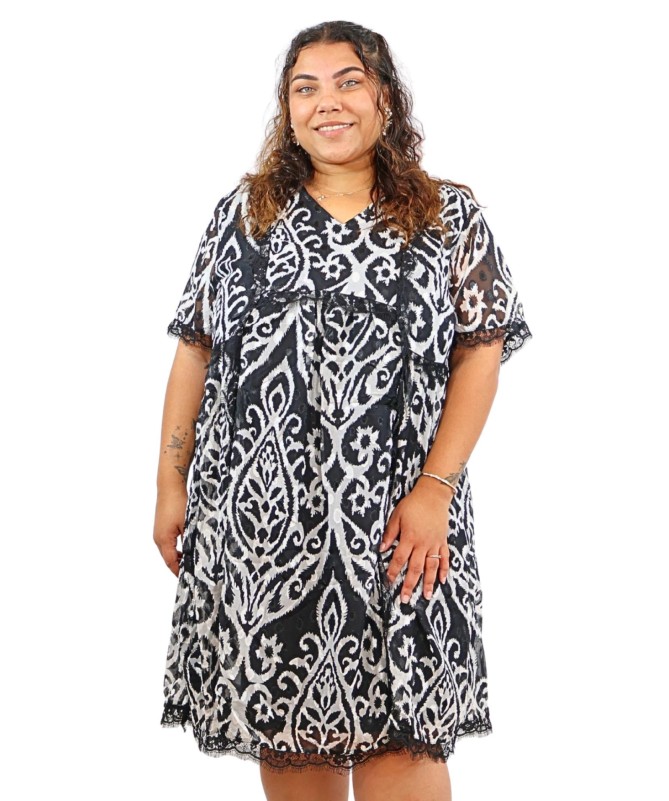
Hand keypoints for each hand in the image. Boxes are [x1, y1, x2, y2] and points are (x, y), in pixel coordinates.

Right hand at [153, 488, 187, 576]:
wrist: (170, 486)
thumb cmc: (178, 503)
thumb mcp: (188, 524)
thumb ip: (191, 540)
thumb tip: (197, 553)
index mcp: (163, 540)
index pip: (171, 562)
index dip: (180, 572)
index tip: (190, 579)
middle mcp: (158, 538)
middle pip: (169, 559)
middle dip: (180, 566)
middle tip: (194, 573)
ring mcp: (158, 533)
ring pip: (168, 551)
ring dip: (179, 557)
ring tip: (192, 563)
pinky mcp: (161, 527)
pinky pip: (168, 543)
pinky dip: (176, 549)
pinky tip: (187, 549)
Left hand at [379, 479, 451, 601]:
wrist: (433, 495)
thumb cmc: (412, 504)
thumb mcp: (396, 516)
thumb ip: (389, 533)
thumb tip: (381, 549)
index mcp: (409, 538)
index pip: (399, 559)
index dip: (393, 572)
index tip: (389, 582)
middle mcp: (423, 544)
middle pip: (415, 568)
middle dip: (409, 585)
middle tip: (405, 599)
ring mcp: (435, 543)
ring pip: (431, 567)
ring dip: (428, 583)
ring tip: (426, 596)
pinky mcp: (443, 541)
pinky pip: (445, 558)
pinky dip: (444, 569)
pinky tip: (442, 581)